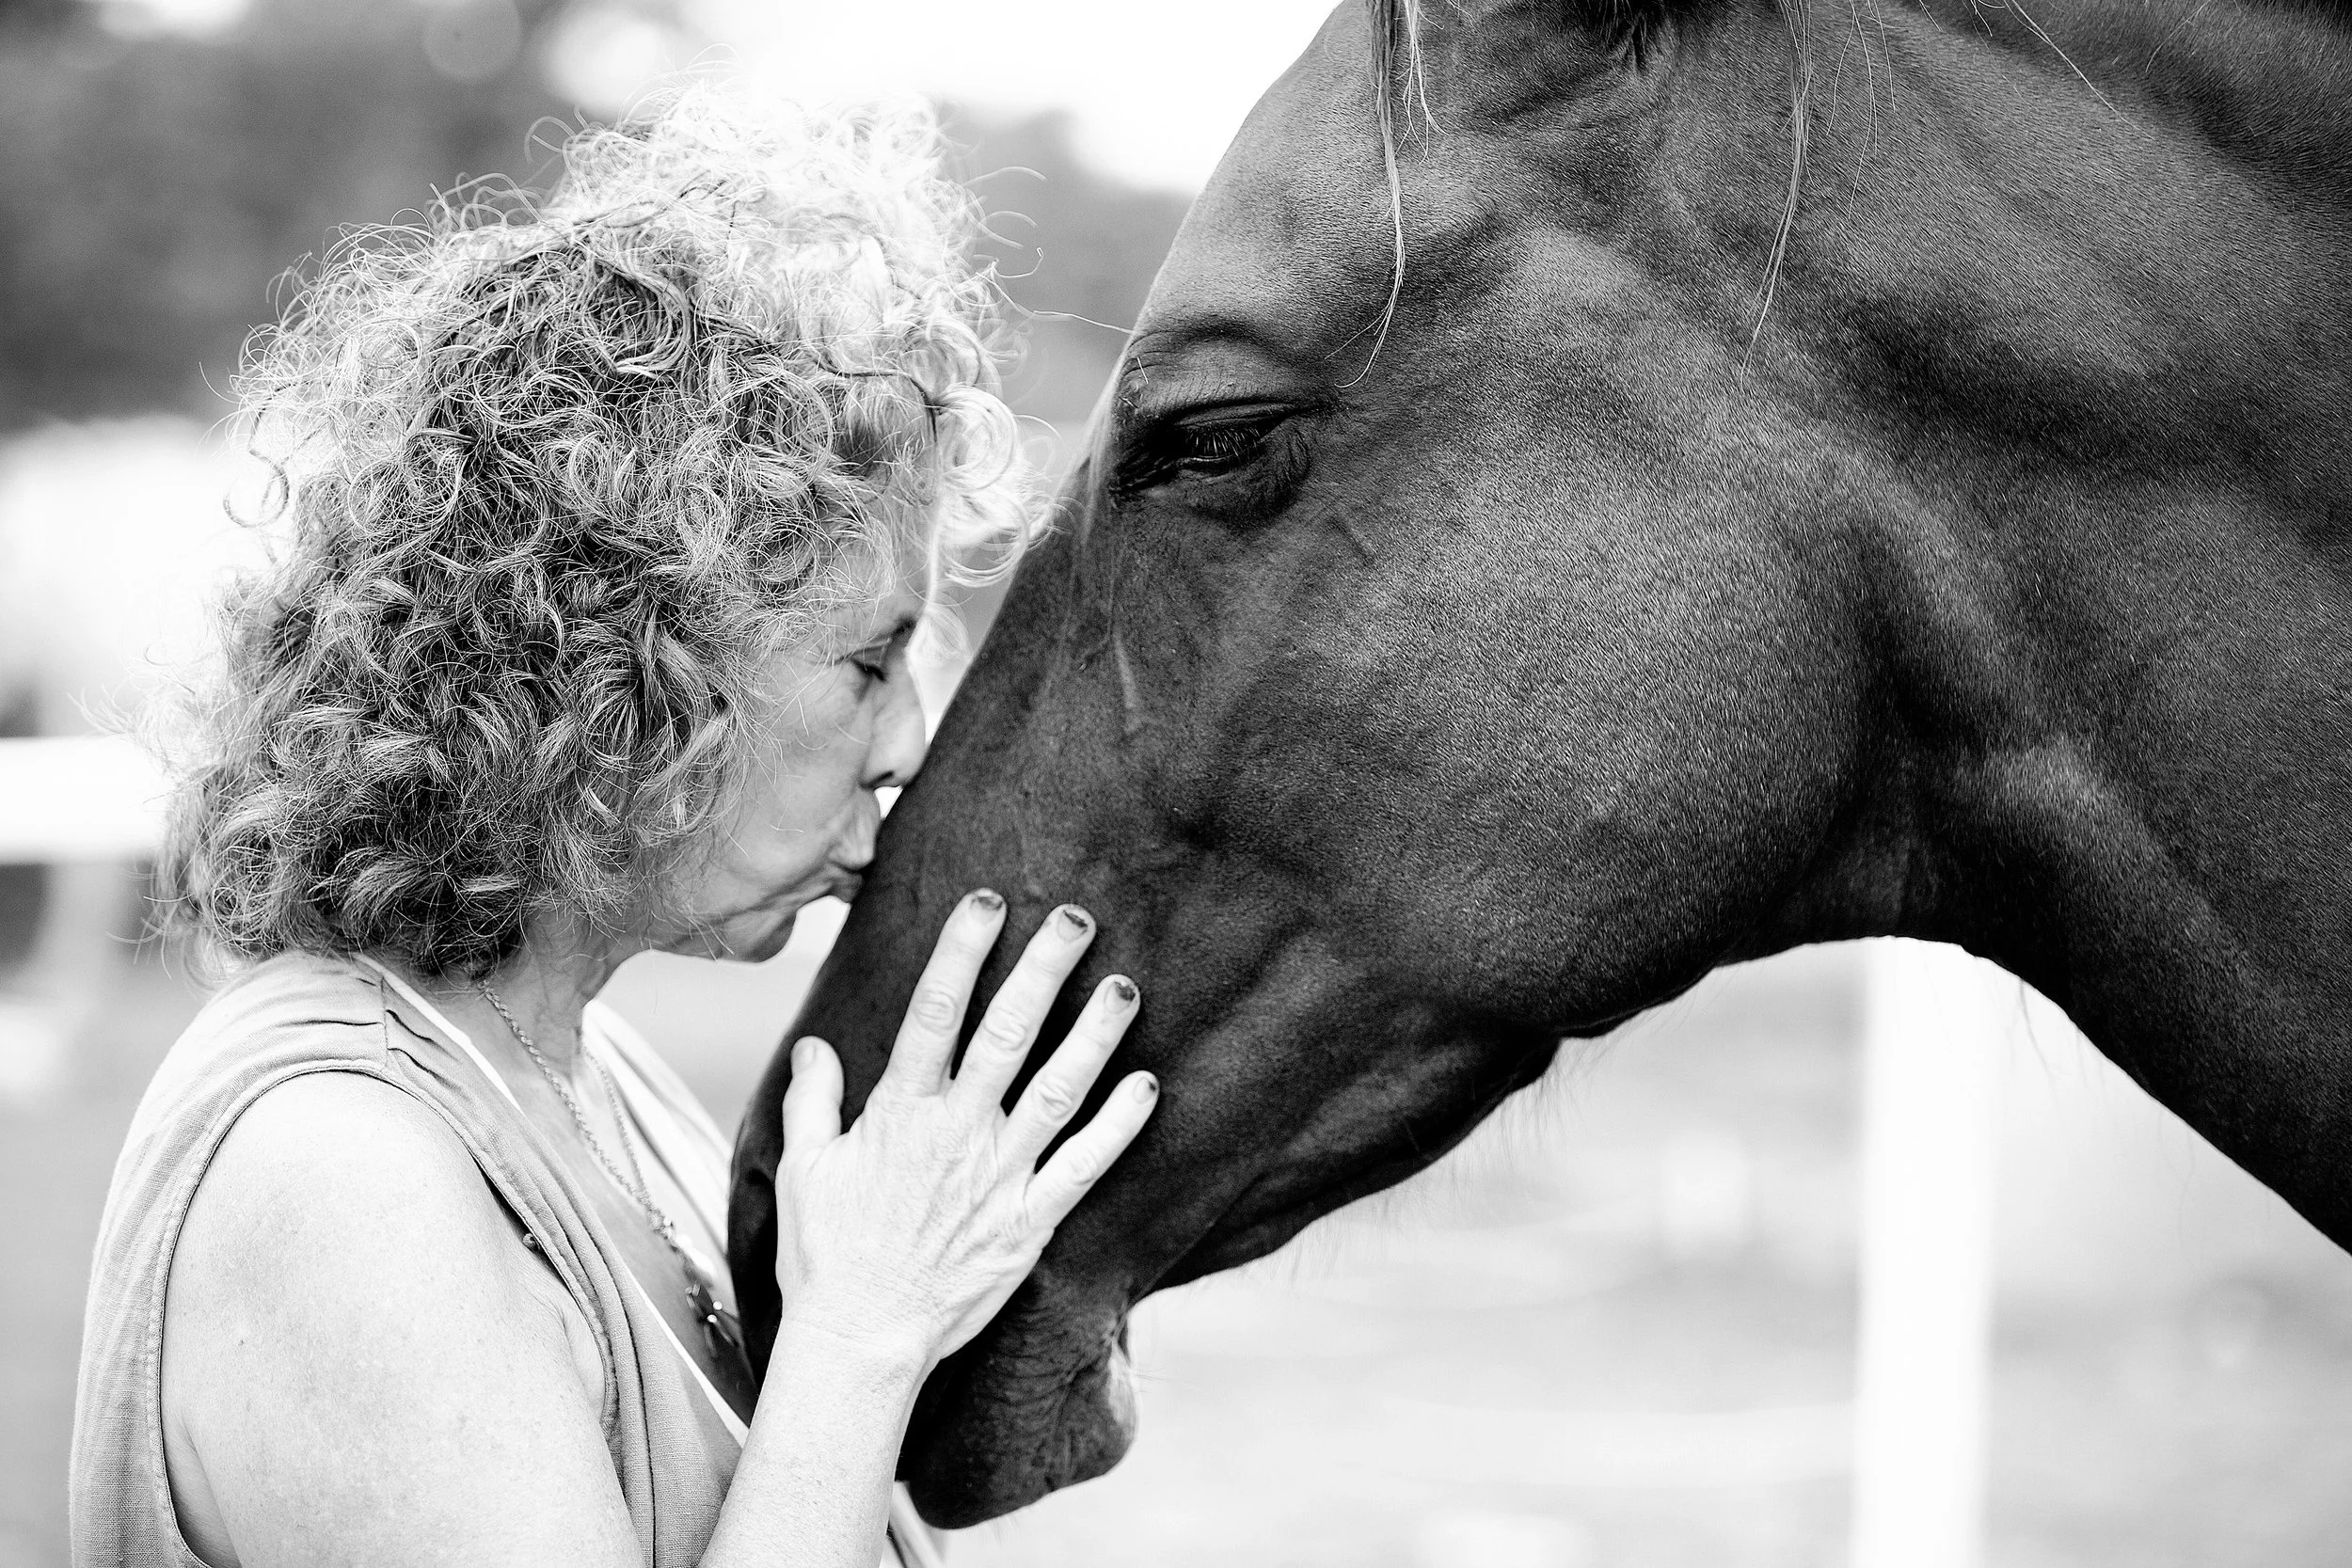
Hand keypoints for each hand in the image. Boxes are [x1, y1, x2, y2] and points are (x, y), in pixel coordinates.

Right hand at [771, 890, 1157, 1365]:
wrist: (859, 1345)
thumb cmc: (827, 1257)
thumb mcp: (803, 1169)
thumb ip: (811, 1100)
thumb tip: (814, 1044)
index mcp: (899, 1113)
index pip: (934, 1013)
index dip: (963, 951)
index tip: (989, 899)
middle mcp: (955, 1135)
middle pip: (1007, 1035)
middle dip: (1043, 970)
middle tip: (1078, 918)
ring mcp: (998, 1178)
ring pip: (1056, 1091)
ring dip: (1093, 1036)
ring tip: (1125, 987)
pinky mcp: (1029, 1224)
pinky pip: (1084, 1167)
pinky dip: (1118, 1127)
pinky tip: (1148, 1086)